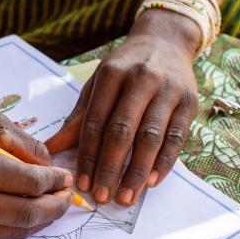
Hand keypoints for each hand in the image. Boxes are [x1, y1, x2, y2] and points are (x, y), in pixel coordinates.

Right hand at [0, 114, 73, 238]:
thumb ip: (25, 143)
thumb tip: (53, 168)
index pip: (28, 182)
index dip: (54, 181)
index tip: (66, 176)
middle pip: (27, 213)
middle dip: (56, 206)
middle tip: (68, 195)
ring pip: (16, 229)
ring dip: (42, 219)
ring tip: (54, 204)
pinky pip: (0, 233)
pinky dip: (21, 224)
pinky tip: (30, 209)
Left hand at [46, 9, 199, 205]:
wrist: (166, 41)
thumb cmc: (125, 68)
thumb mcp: (98, 84)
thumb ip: (78, 118)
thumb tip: (50, 150)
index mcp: (112, 75)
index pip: (96, 122)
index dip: (88, 155)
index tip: (82, 183)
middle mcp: (142, 80)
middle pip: (122, 132)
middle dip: (110, 168)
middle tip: (101, 197)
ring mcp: (168, 91)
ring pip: (150, 139)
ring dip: (137, 172)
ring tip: (125, 197)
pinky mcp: (190, 103)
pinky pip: (175, 139)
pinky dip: (163, 163)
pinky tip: (151, 182)